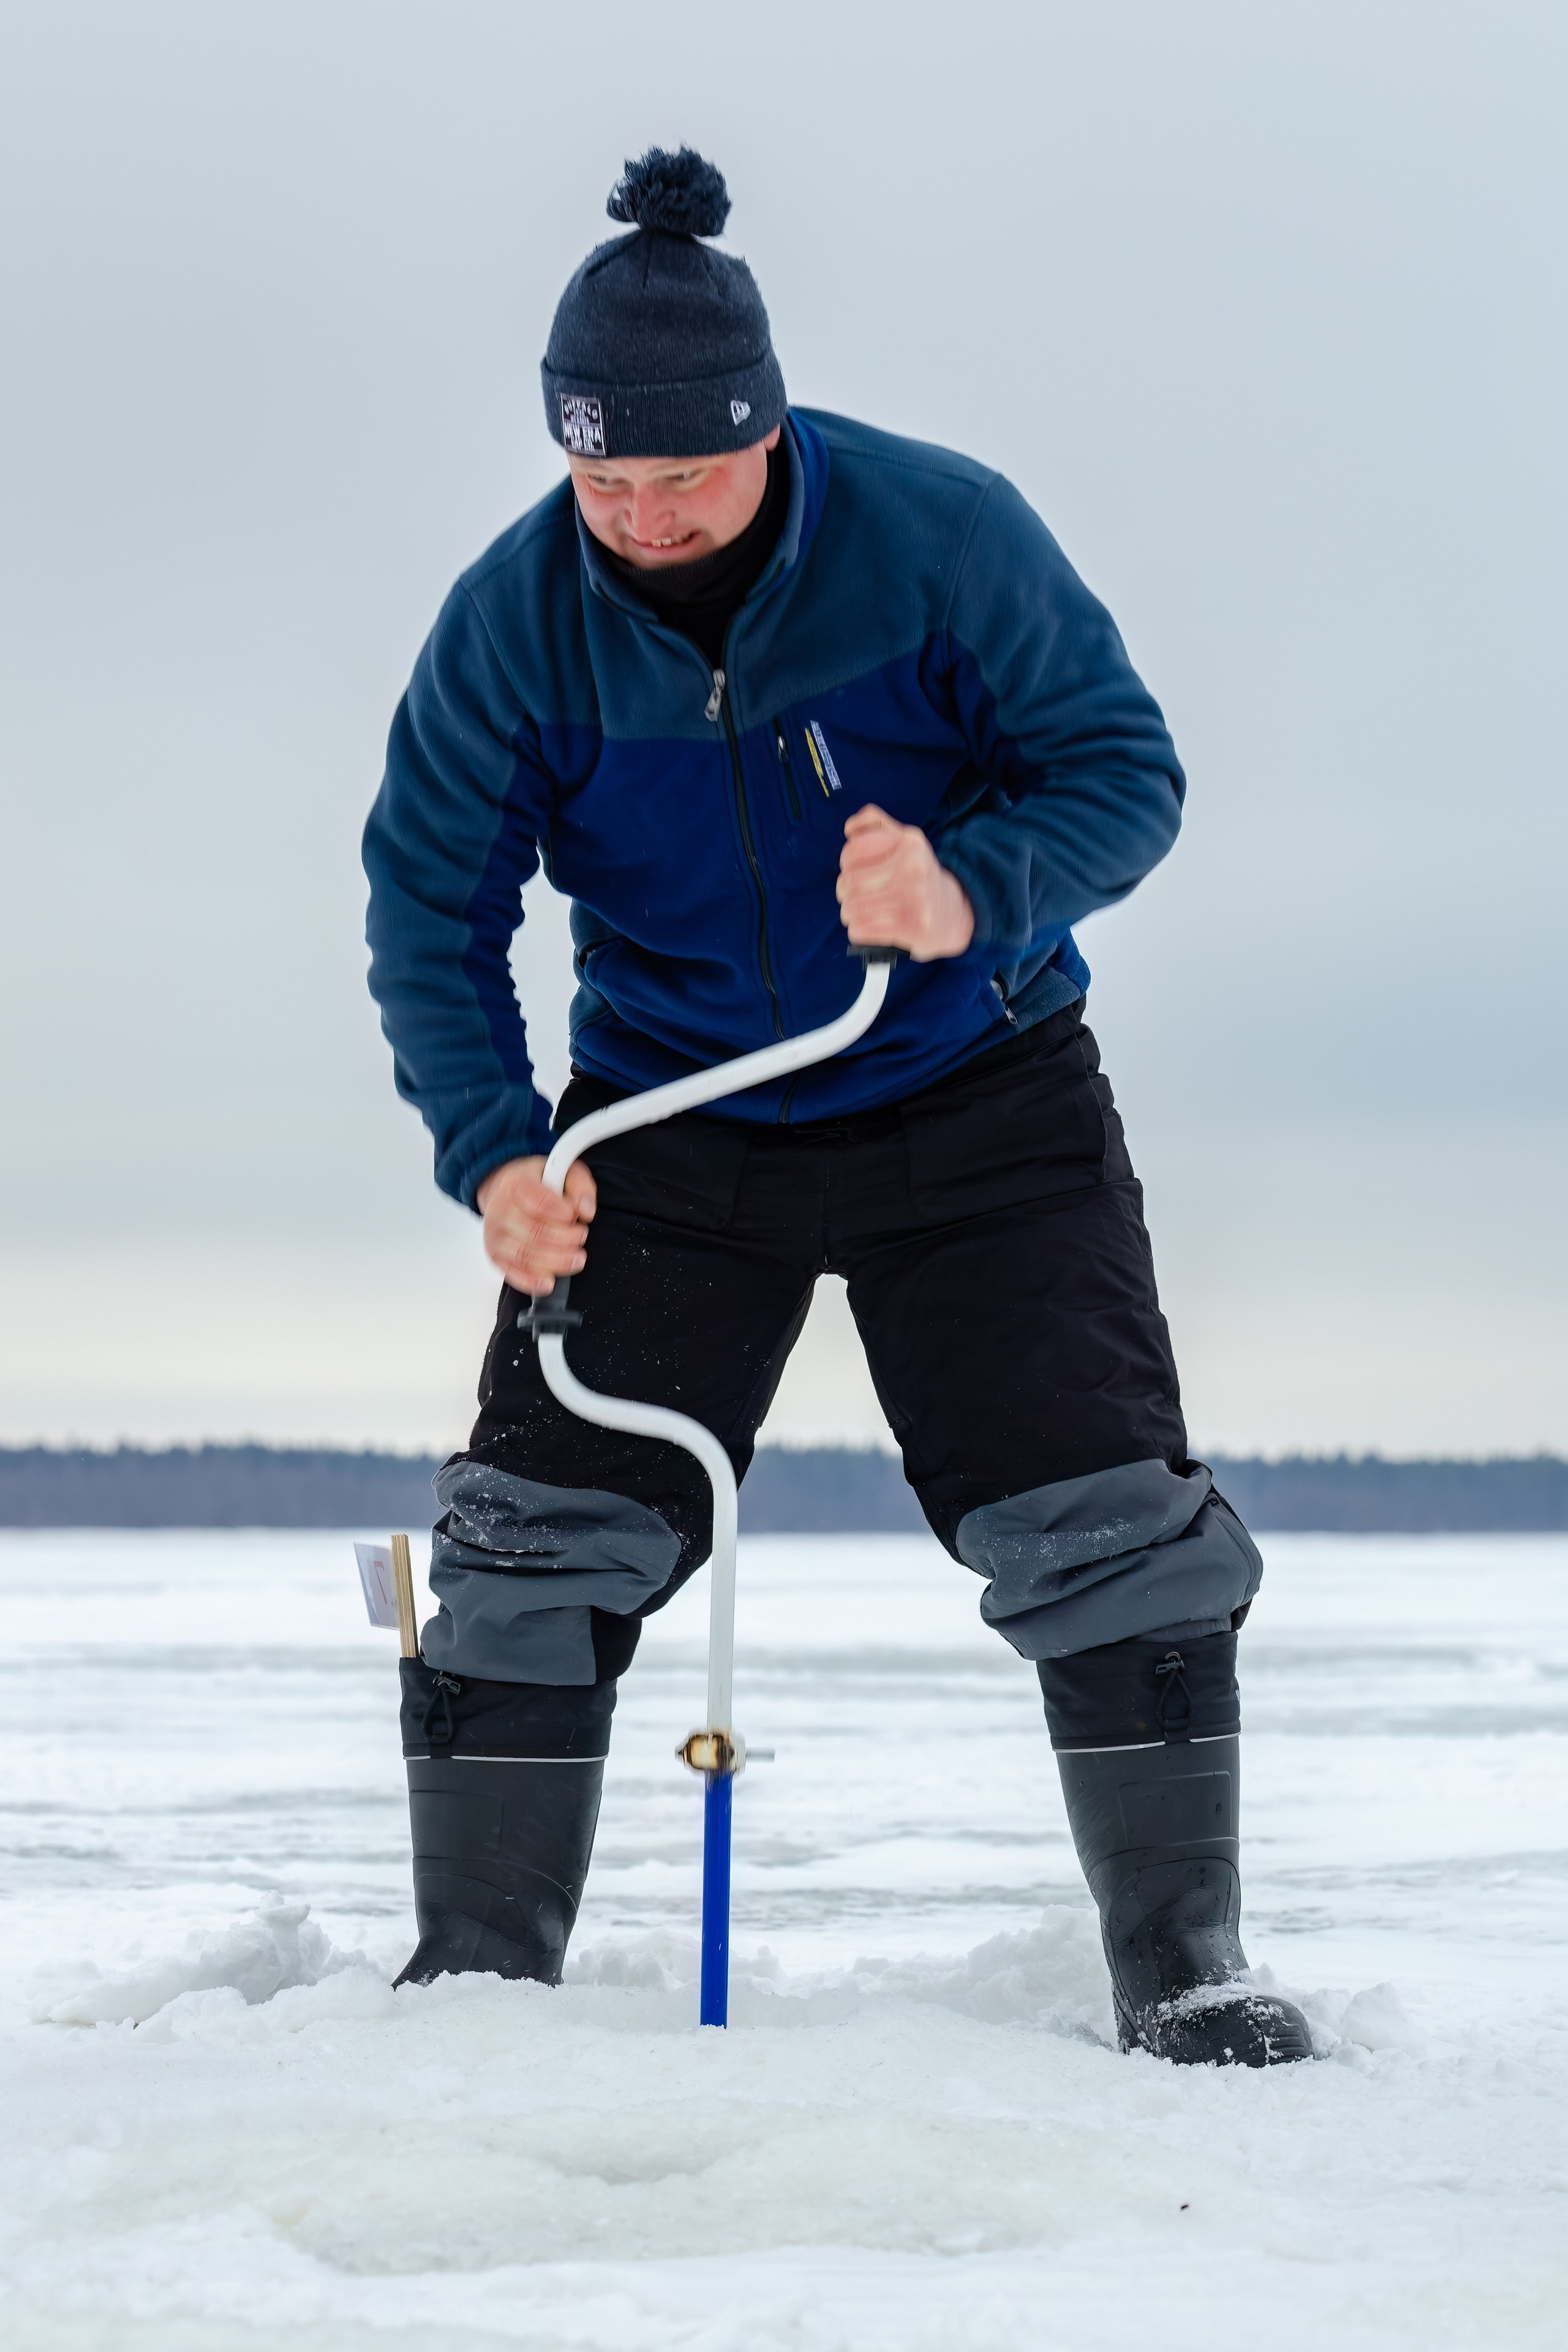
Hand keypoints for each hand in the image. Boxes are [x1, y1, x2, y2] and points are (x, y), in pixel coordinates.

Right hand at [475, 1155, 595, 1296]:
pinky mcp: (495, 1255)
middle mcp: (499, 1209)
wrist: (505, 1190)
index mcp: (515, 1184)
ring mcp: (495, 1235)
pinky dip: (531, 1282)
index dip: (564, 1214)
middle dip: (566, 1239)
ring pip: (526, 1255)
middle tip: (582, 1237)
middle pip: (536, 1232)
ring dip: (556, 1262)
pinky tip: (549, 1284)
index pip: (541, 1203)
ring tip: (577, 1260)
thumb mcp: (564, 1172)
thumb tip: (586, 1212)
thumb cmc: (538, 1183)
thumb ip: (580, 1187)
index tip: (577, 1217)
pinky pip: (512, 1273)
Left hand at [836, 805, 974, 962]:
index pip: (856, 848)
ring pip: (853, 907)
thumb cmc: (919, 876)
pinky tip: (865, 927)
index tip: (851, 870)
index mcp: (909, 843)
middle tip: (850, 897)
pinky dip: (856, 930)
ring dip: (848, 913)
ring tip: (856, 913)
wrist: (954, 912)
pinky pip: (862, 929)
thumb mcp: (906, 841)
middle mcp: (914, 867)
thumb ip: (877, 824)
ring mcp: (914, 898)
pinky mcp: (912, 926)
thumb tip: (850, 828)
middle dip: (843, 891)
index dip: (845, 862)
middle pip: (850, 881)